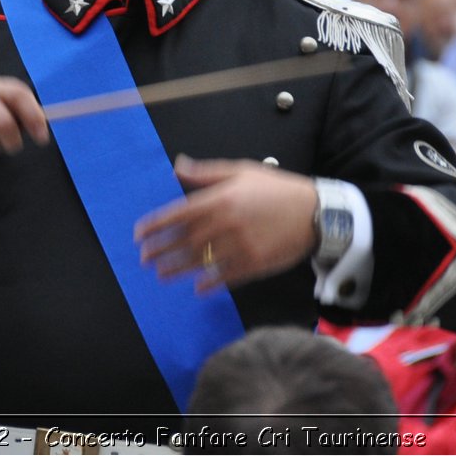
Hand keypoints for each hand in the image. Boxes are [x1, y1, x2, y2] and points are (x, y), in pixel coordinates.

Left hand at [134, 155, 317, 291]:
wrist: (316, 213)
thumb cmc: (277, 189)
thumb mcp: (241, 171)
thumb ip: (206, 173)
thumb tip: (176, 167)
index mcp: (221, 198)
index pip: (178, 214)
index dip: (156, 225)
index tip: (139, 234)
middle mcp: (226, 223)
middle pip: (184, 240)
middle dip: (160, 250)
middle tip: (143, 258)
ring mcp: (240, 246)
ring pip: (200, 260)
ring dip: (177, 268)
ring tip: (160, 274)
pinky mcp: (254, 264)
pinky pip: (225, 276)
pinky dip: (209, 282)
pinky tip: (196, 287)